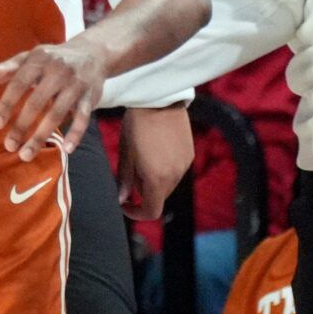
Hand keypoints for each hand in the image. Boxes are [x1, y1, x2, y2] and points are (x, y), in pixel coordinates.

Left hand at [0, 37, 107, 160]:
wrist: (92, 52)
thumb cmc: (51, 59)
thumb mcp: (28, 59)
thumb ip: (5, 69)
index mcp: (38, 60)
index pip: (18, 84)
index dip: (7, 104)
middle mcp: (57, 71)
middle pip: (36, 102)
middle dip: (22, 126)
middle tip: (9, 146)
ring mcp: (75, 84)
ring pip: (57, 114)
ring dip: (41, 136)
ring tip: (26, 155)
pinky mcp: (90, 96)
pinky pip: (83, 118)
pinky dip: (76, 134)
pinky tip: (66, 149)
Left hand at [117, 104, 193, 218]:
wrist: (160, 100)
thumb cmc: (137, 125)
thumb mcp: (126, 152)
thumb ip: (125, 178)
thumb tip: (122, 198)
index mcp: (157, 178)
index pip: (151, 210)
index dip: (136, 212)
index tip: (125, 204)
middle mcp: (175, 176)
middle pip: (159, 196)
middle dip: (142, 191)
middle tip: (130, 169)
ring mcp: (185, 165)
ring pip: (167, 184)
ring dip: (154, 180)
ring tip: (142, 155)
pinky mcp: (190, 155)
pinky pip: (176, 171)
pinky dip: (164, 169)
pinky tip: (155, 149)